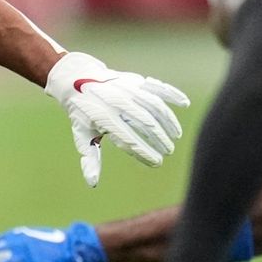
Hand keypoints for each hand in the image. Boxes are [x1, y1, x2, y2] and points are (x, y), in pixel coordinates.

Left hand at [45, 52, 189, 185]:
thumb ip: (90, 159)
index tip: (156, 163)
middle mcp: (117, 102)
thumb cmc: (83, 114)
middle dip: (160, 139)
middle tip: (168, 151)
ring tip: (175, 136)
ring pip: (154, 105)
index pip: (128, 139)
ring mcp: (127, 89)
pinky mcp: (134, 80)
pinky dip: (172, 93)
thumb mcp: (82, 135)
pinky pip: (157, 87)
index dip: (144, 152)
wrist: (77, 78)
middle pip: (145, 123)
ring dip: (168, 121)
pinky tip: (184, 103)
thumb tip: (93, 183)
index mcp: (103, 117)